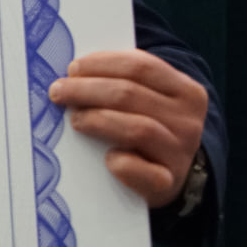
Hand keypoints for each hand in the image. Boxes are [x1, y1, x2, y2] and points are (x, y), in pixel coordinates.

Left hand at [48, 50, 207, 208]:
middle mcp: (188, 120)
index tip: (73, 68)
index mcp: (186, 91)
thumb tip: (75, 70)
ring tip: (75, 119)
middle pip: (130, 94)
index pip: (141, 66)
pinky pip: (138, 169)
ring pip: (136, 128)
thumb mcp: (149, 101)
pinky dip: (119, 162)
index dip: (102, 64)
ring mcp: (180, 152)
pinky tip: (106, 157)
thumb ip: (124, 82)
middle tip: (58, 91)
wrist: (171, 175)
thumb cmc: (148, 127)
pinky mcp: (167, 182)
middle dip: (86, 89)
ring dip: (96, 120)